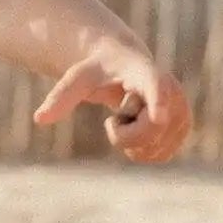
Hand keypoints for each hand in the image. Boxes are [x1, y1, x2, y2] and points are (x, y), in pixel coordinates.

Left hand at [33, 53, 191, 162]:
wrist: (124, 67)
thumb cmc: (98, 71)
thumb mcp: (76, 79)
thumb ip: (60, 97)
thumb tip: (38, 119)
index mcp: (144, 71)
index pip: (154, 86)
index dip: (157, 101)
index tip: (158, 115)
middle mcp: (172, 89)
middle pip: (149, 130)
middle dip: (124, 135)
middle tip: (115, 117)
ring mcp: (182, 109)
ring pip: (155, 147)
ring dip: (132, 143)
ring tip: (128, 118)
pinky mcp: (184, 127)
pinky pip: (162, 155)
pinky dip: (144, 152)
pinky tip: (137, 132)